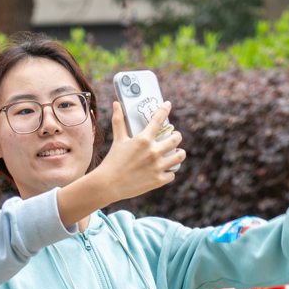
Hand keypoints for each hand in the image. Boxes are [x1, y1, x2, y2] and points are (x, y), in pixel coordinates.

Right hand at [57, 101, 183, 225]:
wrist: (108, 185)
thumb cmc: (112, 161)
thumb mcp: (118, 140)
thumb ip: (119, 121)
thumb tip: (116, 104)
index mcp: (144, 139)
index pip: (159, 119)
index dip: (165, 109)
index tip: (168, 105)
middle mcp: (153, 152)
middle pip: (176, 139)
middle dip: (177, 136)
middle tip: (174, 136)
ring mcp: (157, 167)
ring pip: (179, 157)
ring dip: (179, 153)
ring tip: (176, 153)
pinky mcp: (158, 180)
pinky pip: (172, 174)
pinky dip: (170, 171)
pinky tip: (166, 169)